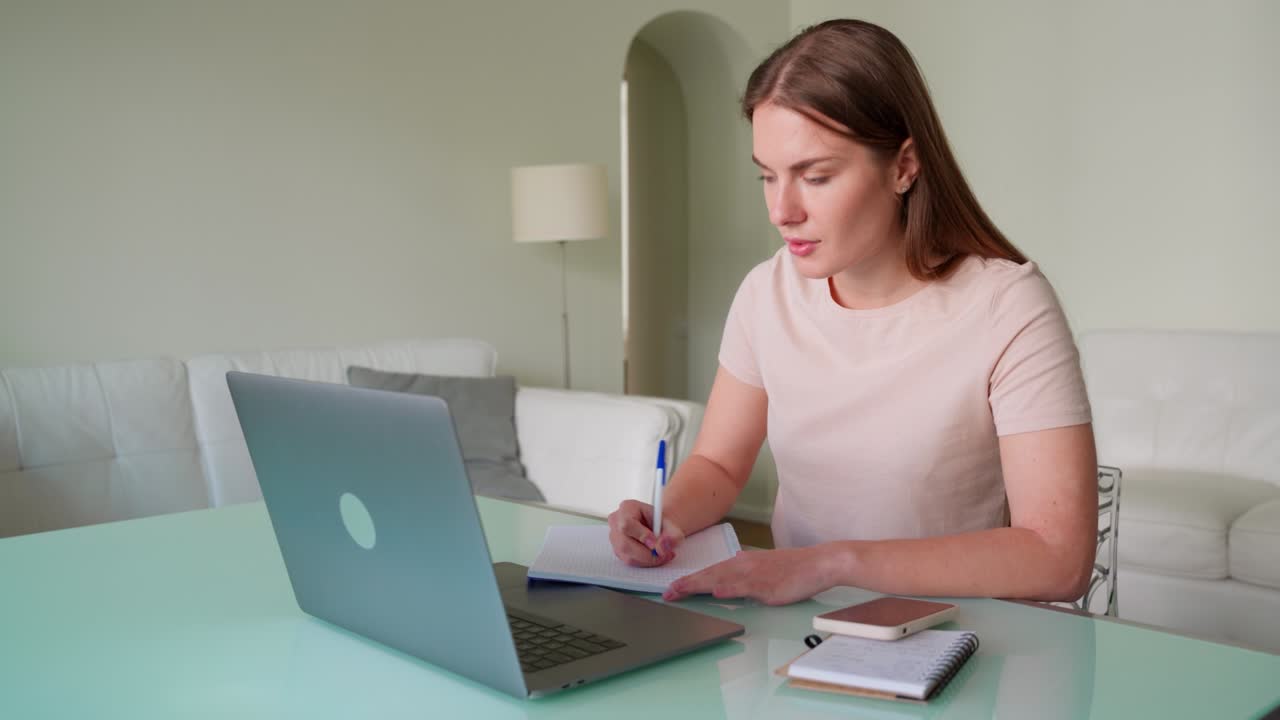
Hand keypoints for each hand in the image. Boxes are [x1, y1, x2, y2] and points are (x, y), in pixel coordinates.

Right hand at [607, 499, 685, 566]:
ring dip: (648, 559)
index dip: (641, 536)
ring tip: (664, 555)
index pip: (627, 524)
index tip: (656, 544)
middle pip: (625, 543)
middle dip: (648, 553)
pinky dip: (645, 562)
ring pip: (627, 555)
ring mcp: (614, 537)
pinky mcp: (617, 550)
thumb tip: (665, 546)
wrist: (657, 525)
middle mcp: (616, 522)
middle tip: (665, 554)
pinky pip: (630, 561)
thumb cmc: (661, 521)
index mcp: (627, 508)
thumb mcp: (671, 524)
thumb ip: (672, 534)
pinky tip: (656, 557)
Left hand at [663, 546, 836, 604]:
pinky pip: (745, 587)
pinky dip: (730, 589)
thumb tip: (732, 567)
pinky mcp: (768, 585)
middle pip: (710, 574)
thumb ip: (747, 570)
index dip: (692, 579)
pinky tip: (717, 592)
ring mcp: (755, 575)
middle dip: (687, 584)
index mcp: (743, 562)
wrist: (818, 563)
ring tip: (680, 590)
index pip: (712, 571)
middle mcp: (745, 565)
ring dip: (699, 585)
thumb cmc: (795, 567)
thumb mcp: (766, 566)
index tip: (674, 587)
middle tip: (667, 592)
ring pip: (722, 579)